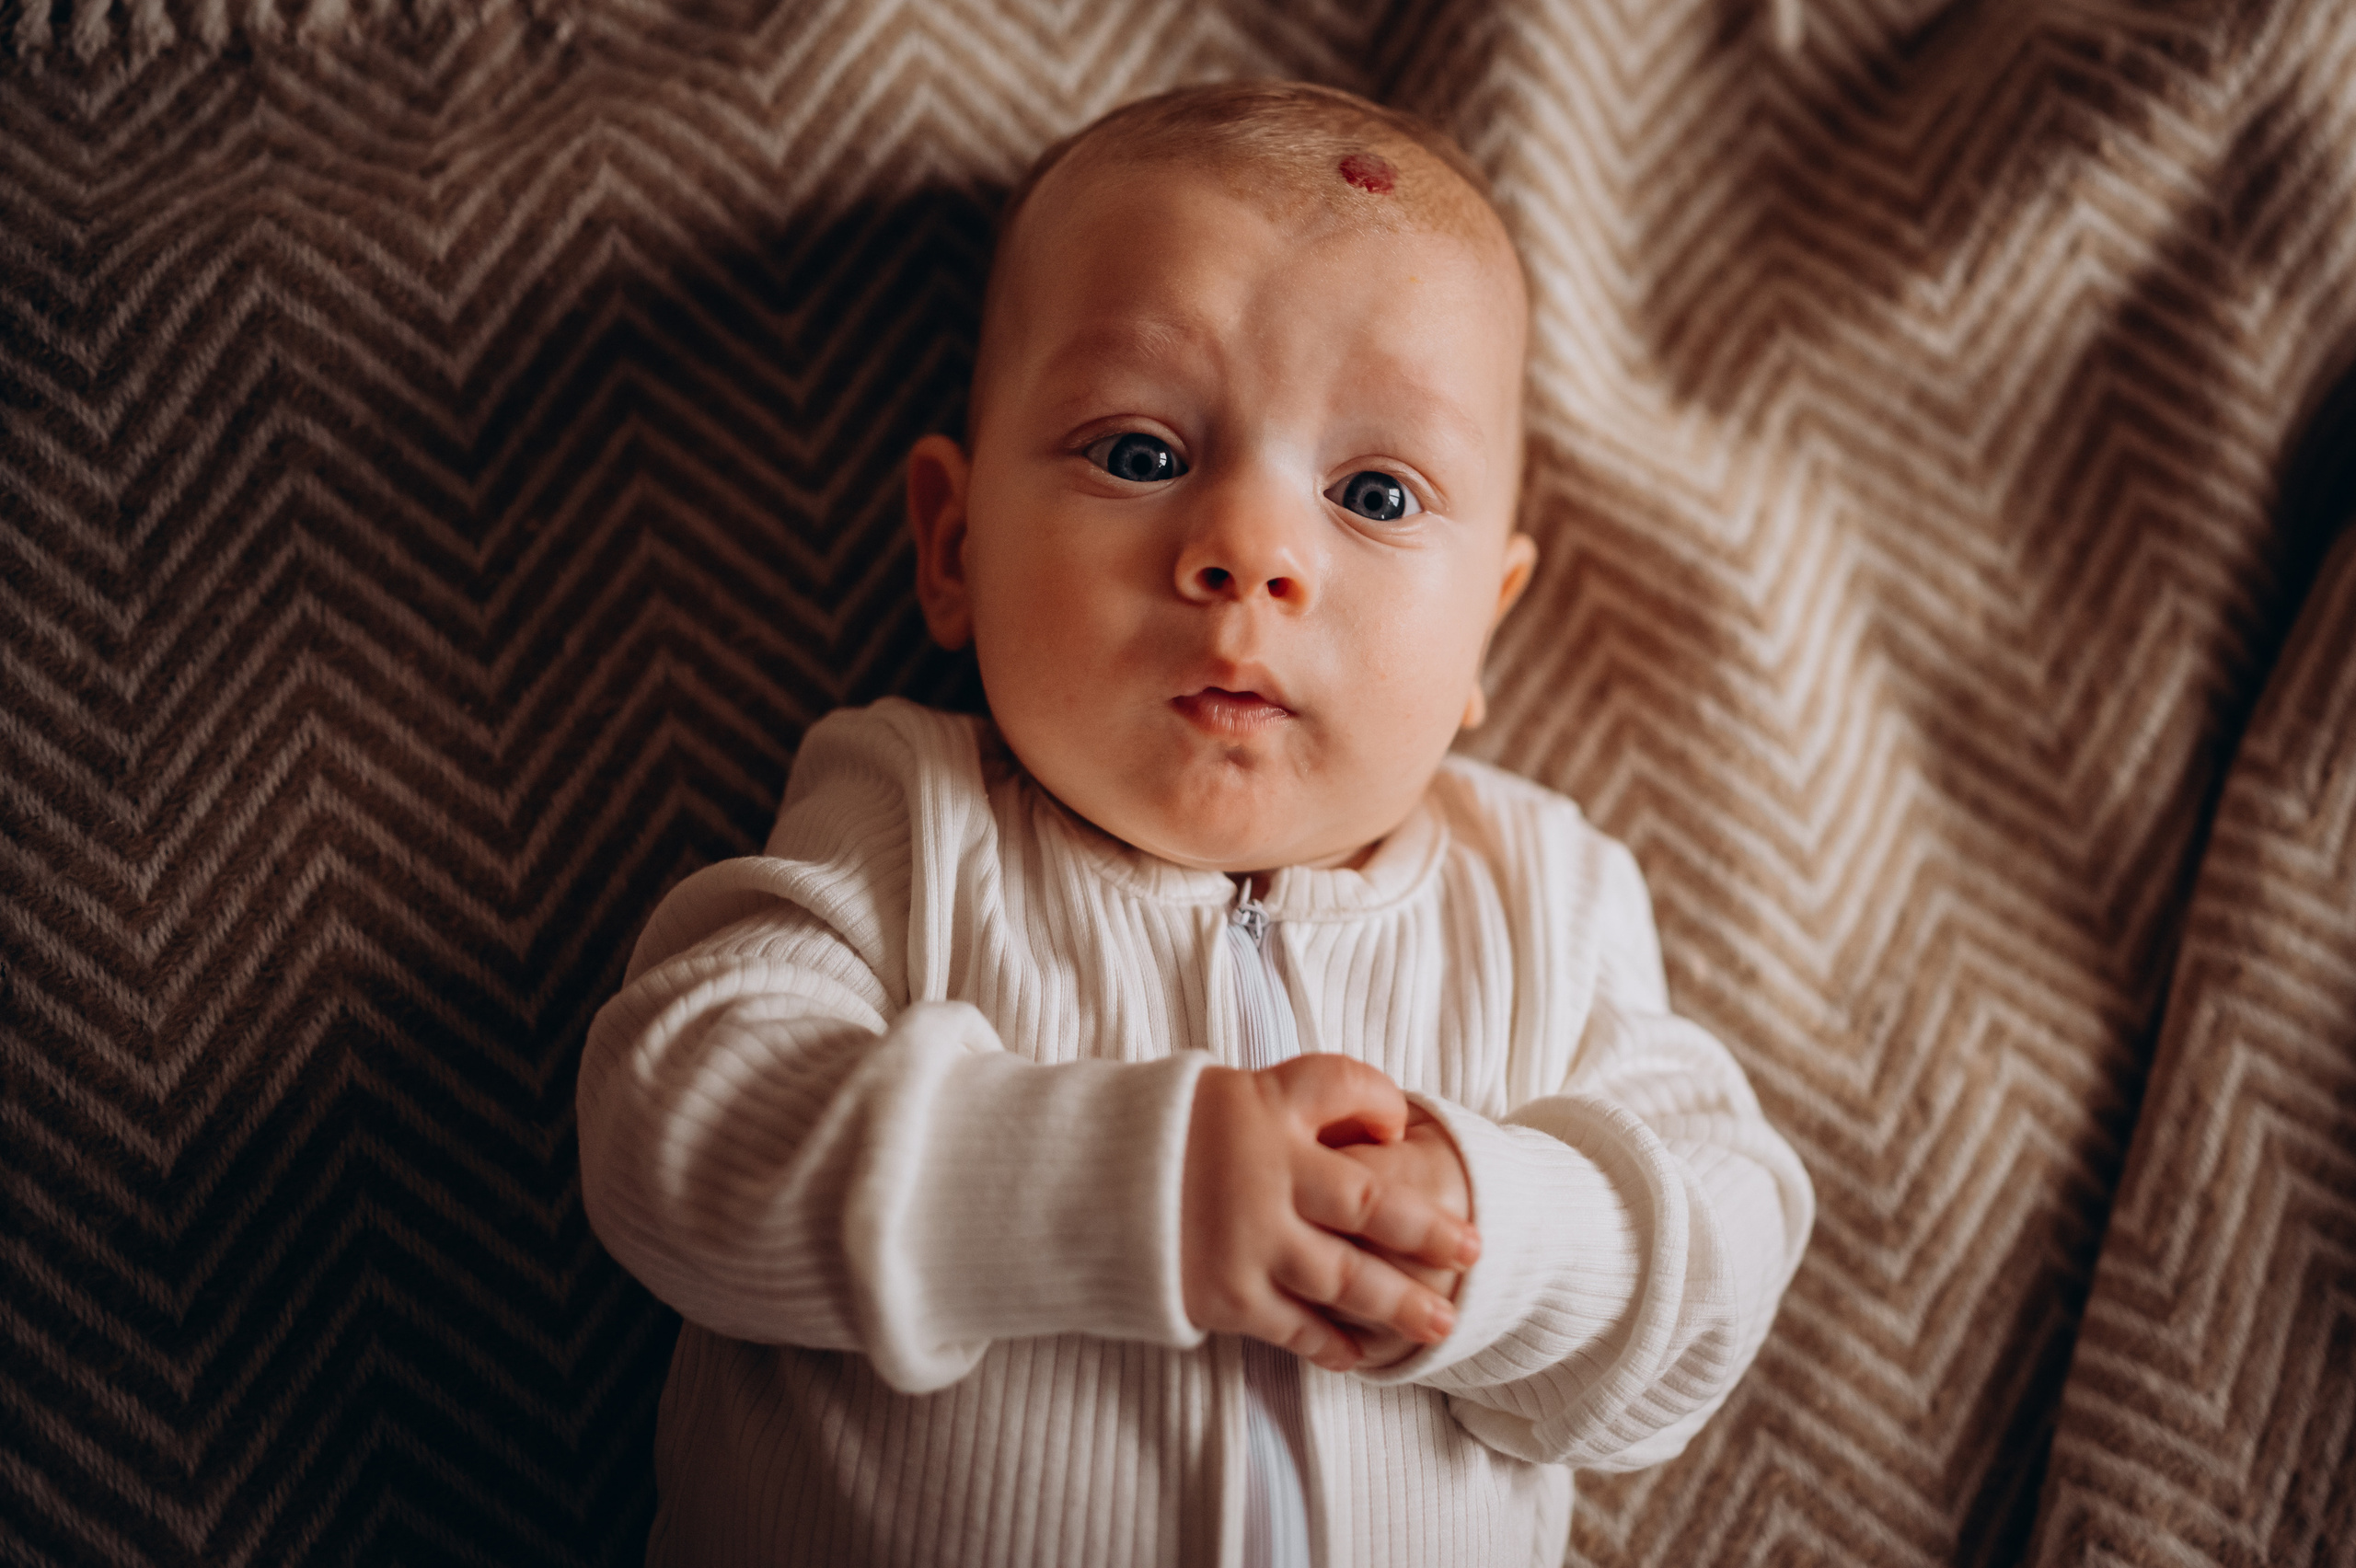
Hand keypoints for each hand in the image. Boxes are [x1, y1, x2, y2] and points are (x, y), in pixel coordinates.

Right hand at [1181, 1055, 1481, 1372]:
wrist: (1081, 1181)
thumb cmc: (1173, 1131)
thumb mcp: (1242, 1089)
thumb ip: (1317, 1096)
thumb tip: (1396, 1123)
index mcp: (1267, 1114)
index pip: (1351, 1107)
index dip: (1390, 1121)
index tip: (1419, 1151)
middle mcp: (1264, 1177)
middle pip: (1372, 1209)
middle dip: (1429, 1235)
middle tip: (1475, 1253)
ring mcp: (1245, 1241)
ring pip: (1344, 1279)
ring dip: (1399, 1302)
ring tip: (1441, 1320)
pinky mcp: (1222, 1293)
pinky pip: (1294, 1327)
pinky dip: (1332, 1342)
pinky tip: (1363, 1353)